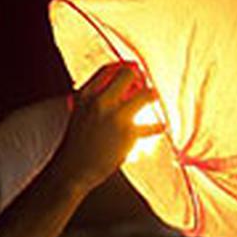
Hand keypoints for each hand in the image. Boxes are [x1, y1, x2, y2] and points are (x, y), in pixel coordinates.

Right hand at [55, 62, 164, 190]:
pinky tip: (163, 126)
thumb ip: (95, 100)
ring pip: (146, 94)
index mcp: (86, 95)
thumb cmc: (77, 143)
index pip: (108, 69)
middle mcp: (101, 101)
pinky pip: (152, 126)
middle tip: (144, 83)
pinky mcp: (129, 133)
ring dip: (153, 95)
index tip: (131, 70)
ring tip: (156, 98)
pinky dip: (159, 126)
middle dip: (140, 76)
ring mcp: (116, 116)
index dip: (122, 68)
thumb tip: (117, 91)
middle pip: (128, 74)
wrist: (72, 169)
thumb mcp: (80, 114)